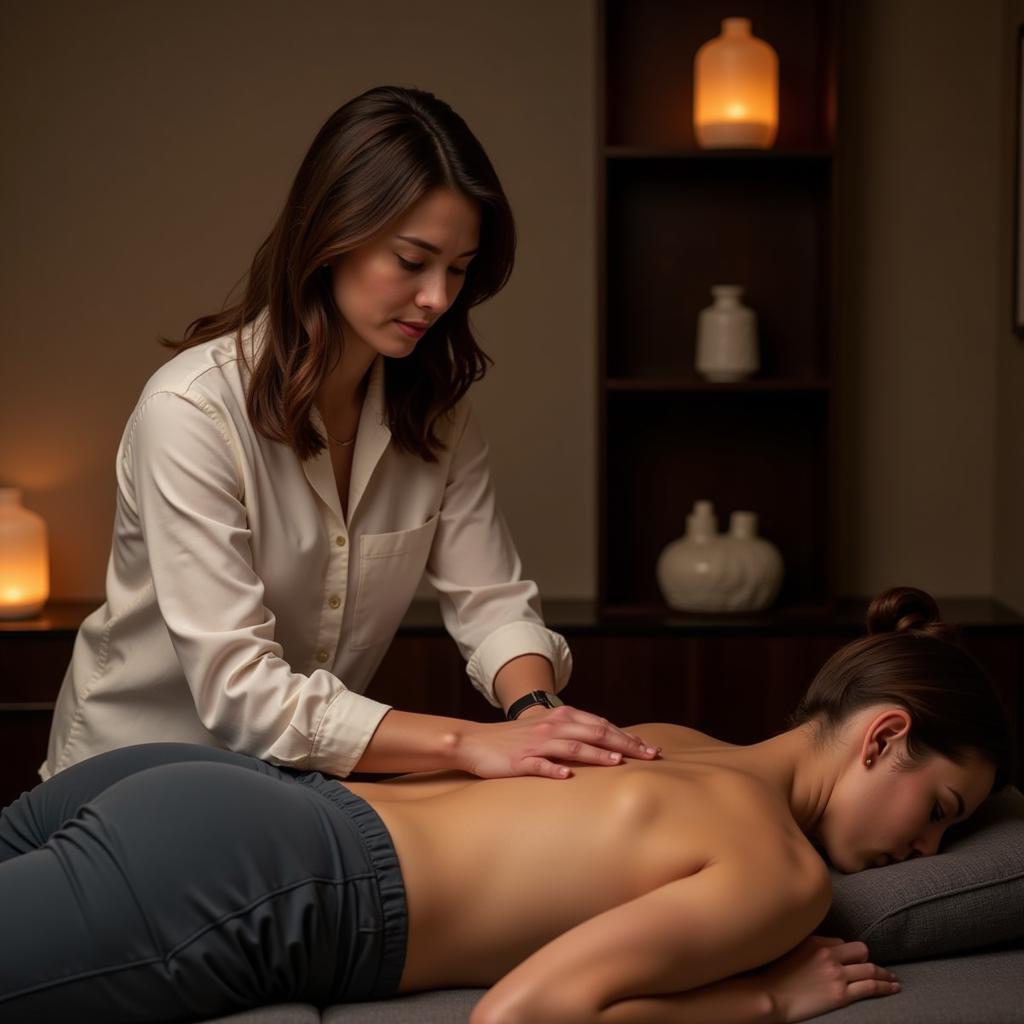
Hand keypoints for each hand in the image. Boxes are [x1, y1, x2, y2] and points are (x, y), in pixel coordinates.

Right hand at [455, 704, 659, 779]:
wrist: (476, 742)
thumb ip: (575, 732)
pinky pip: (539, 765)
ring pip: (572, 746)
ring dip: (596, 754)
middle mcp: (553, 726)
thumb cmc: (516, 738)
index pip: (602, 725)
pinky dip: (554, 769)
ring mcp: (537, 743)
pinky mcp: (520, 761)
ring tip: (617, 762)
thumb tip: (607, 742)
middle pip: (595, 733)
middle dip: (624, 744)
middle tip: (648, 756)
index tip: (650, 749)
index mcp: (562, 717)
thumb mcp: (548, 728)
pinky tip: (567, 776)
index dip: (627, 736)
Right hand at [761, 935, 899, 1022]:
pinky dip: (885, 987)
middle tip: (876, 969)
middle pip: (861, 952)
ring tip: (893, 979)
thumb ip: (811, 947)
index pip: (843, 942)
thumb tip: (828, 948)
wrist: (771, 996)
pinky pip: (870, 987)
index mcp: (816, 943)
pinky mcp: (841, 995)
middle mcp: (829, 955)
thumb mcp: (791, 951)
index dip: (849, 953)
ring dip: (885, 974)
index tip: (854, 961)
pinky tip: (894, 987)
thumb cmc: (776, 976)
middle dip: (868, 960)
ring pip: (870, 969)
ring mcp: (837, 975)